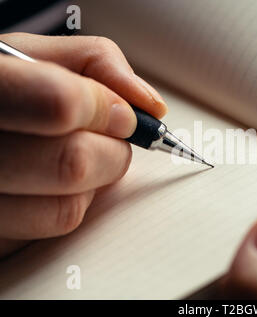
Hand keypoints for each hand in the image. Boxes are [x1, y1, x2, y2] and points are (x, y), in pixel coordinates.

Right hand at [0, 33, 166, 257]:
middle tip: (110, 138)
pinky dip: (71, 205)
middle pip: (74, 164)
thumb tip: (151, 107)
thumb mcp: (39, 54)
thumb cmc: (10, 85)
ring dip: (94, 183)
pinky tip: (55, 181)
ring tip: (77, 156)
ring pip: (68, 209)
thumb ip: (98, 63)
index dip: (104, 108)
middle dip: (112, 152)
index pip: (60, 104)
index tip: (123, 113)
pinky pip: (52, 230)